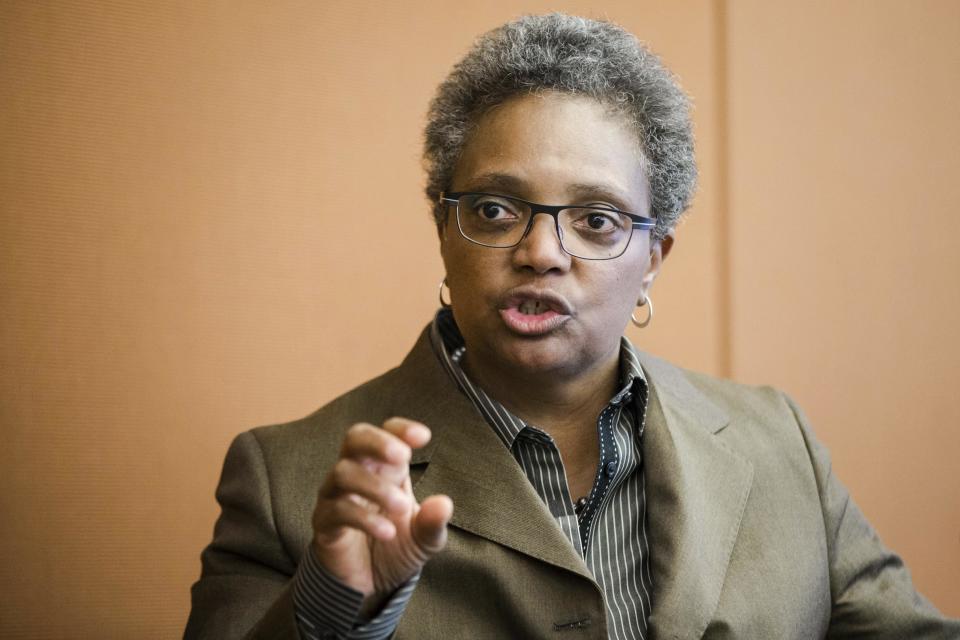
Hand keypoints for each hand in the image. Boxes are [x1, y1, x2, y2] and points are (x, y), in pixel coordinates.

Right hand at [311, 417, 452, 607]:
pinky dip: (364, 519)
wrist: (368, 584)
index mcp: (386, 469)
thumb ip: (433, 522)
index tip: (423, 437)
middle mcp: (358, 474)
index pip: (387, 433)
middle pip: (355, 438)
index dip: (401, 429)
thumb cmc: (395, 548)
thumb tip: (444, 504)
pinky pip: (336, 510)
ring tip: (401, 506)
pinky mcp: (324, 523)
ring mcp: (336, 496)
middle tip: (403, 457)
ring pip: (343, 472)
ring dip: (375, 486)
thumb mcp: (424, 539)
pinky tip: (387, 532)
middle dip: (378, 442)